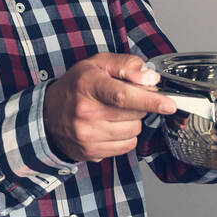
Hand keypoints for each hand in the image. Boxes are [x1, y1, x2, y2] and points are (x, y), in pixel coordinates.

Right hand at [44, 53, 174, 163]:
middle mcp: (85, 113)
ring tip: (115, 112)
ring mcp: (87, 136)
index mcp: (88, 85)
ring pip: (133, 130)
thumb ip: (126, 65)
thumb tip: (150, 78)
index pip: (122, 95)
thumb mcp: (98, 64)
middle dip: (140, 104)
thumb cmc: (76, 86)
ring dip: (132, 121)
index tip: (169, 104)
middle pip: (134, 113)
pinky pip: (127, 146)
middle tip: (126, 97)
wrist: (48, 114)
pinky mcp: (91, 152)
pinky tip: (112, 126)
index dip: (149, 100)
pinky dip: (126, 136)